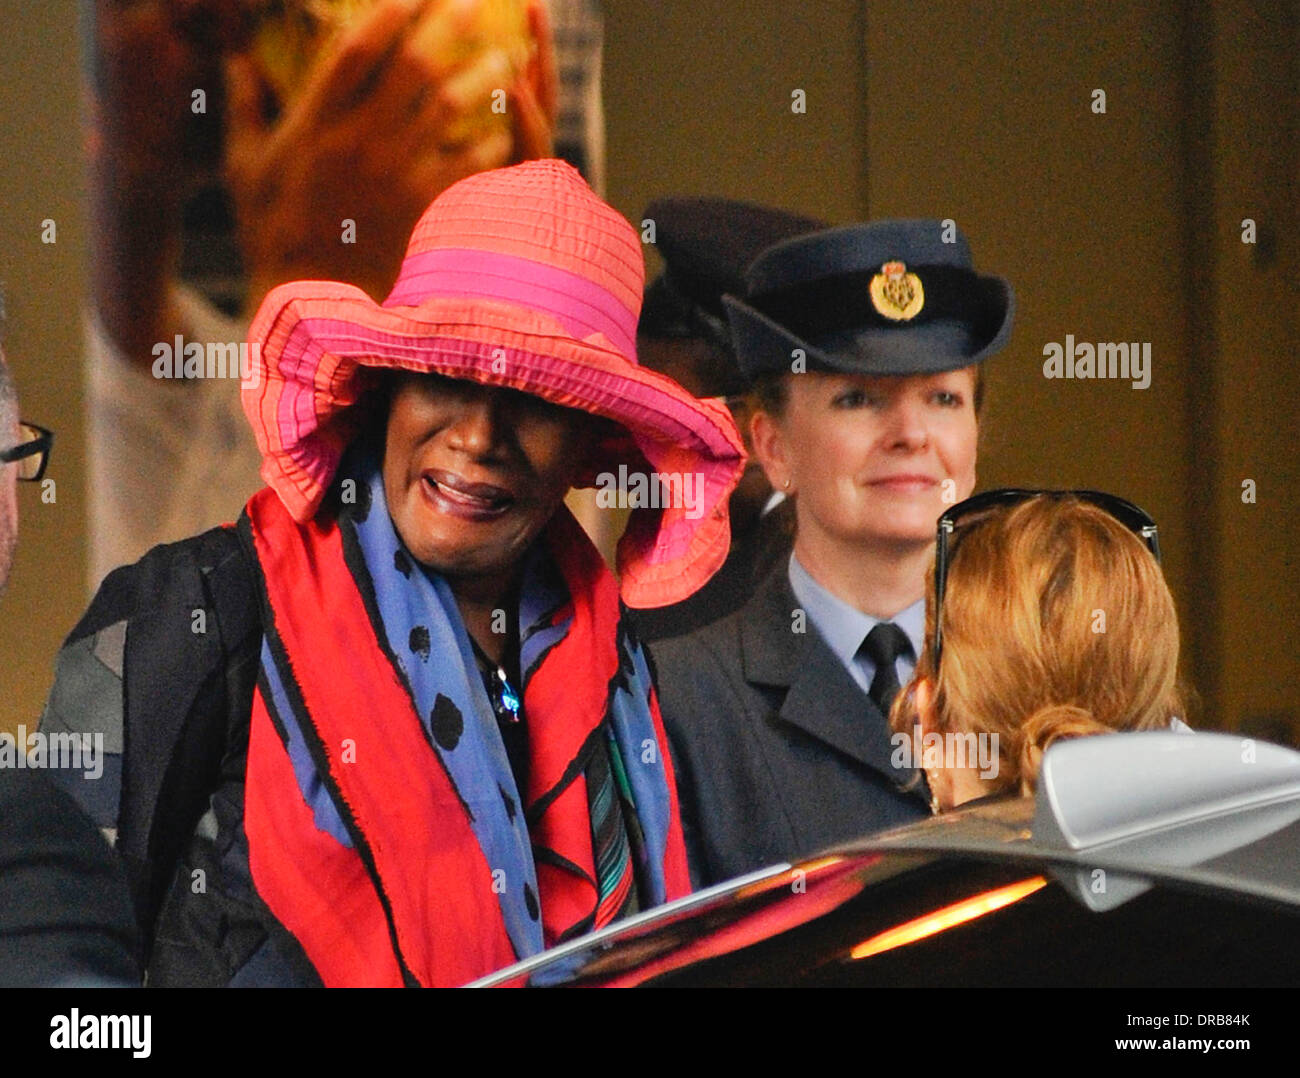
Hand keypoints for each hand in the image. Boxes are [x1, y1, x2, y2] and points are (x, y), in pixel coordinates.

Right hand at [225, 0, 555, 309]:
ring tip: (505, 58)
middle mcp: (358, 140)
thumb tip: (237, 59)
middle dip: (449, 26)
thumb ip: (243, 107)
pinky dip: (490, 141)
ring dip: (481, 76)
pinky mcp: (422, 208)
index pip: (356, 48)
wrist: (306, 300)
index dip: (388, 11)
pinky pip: (467, 164)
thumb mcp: (244, 167)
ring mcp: (394, 174)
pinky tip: (506, 127)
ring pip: (450, 108)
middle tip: (476, 4)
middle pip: (414, 66)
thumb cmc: (270, 232)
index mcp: (314, 122)